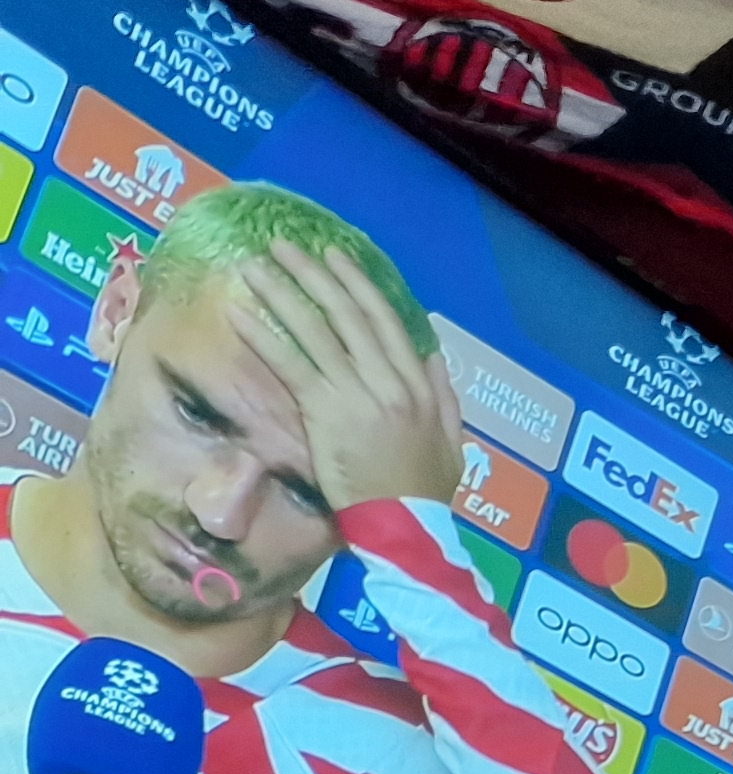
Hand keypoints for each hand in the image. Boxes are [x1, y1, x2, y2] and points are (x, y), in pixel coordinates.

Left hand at [226, 241, 460, 514]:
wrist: (407, 528)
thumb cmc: (426, 493)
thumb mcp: (452, 441)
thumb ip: (444, 396)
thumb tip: (431, 355)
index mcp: (418, 386)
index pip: (386, 322)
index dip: (357, 285)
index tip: (334, 257)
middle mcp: (389, 381)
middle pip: (347, 315)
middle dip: (314, 275)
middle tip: (284, 246)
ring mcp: (358, 395)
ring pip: (316, 331)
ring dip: (283, 293)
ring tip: (254, 266)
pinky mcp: (327, 414)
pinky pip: (292, 365)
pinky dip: (265, 337)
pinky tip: (239, 314)